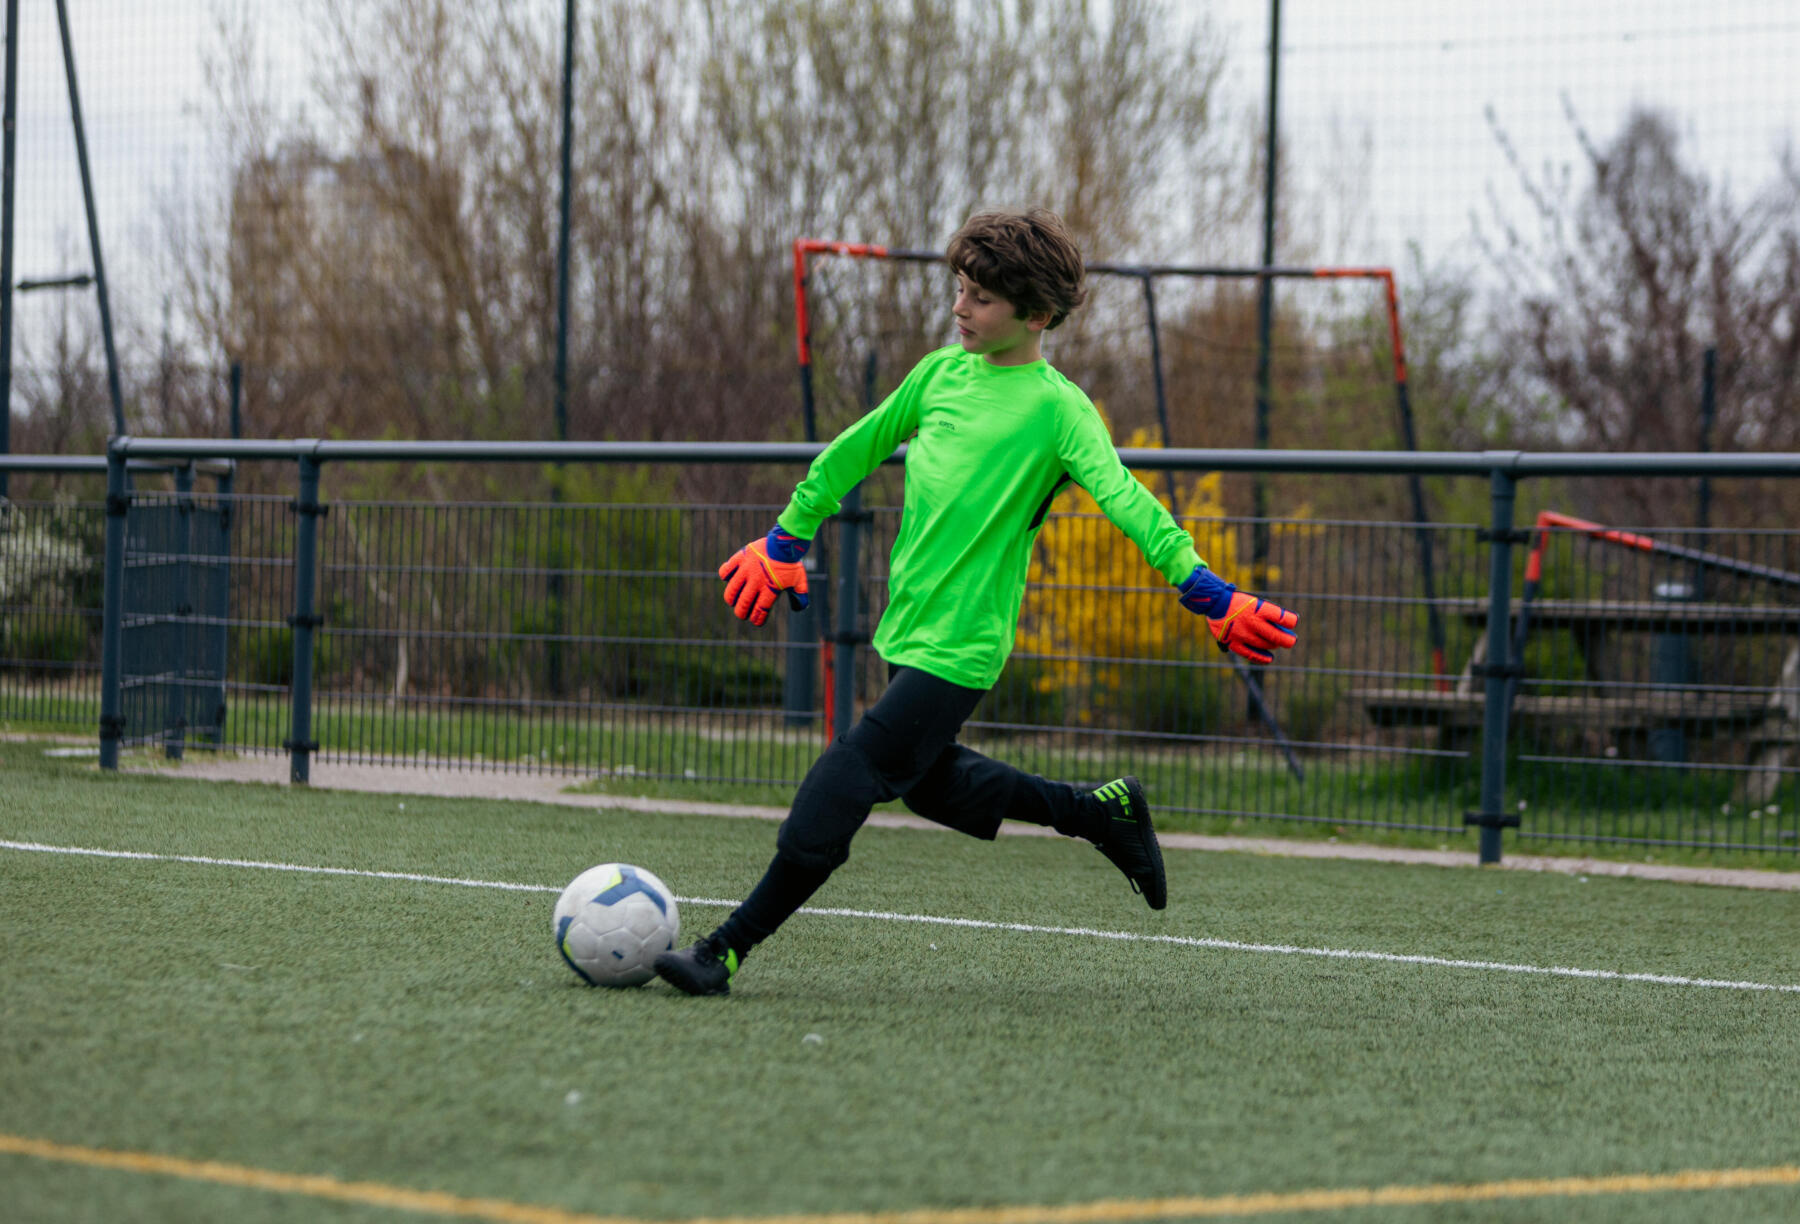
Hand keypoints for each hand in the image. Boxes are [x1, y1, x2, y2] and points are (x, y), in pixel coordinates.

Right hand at [719, 527, 809, 625]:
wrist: (784, 542)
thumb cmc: (791, 563)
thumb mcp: (799, 580)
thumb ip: (800, 595)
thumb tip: (799, 608)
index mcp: (770, 589)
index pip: (759, 611)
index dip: (756, 619)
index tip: (755, 620)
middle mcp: (756, 582)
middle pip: (743, 604)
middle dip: (741, 613)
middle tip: (741, 614)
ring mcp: (746, 570)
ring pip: (731, 591)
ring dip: (731, 599)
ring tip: (732, 601)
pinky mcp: (740, 558)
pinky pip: (725, 570)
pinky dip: (725, 576)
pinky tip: (729, 578)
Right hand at [1179, 567, 1297, 664]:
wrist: (1215, 604)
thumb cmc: (1239, 603)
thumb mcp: (1255, 602)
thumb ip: (1268, 615)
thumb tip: (1284, 629)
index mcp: (1260, 608)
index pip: (1285, 618)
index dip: (1292, 622)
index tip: (1292, 623)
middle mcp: (1253, 622)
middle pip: (1278, 636)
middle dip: (1288, 640)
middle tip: (1291, 640)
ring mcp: (1243, 634)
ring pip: (1266, 645)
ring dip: (1273, 645)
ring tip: (1275, 644)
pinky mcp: (1234, 643)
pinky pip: (1251, 655)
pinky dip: (1262, 658)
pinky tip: (1269, 658)